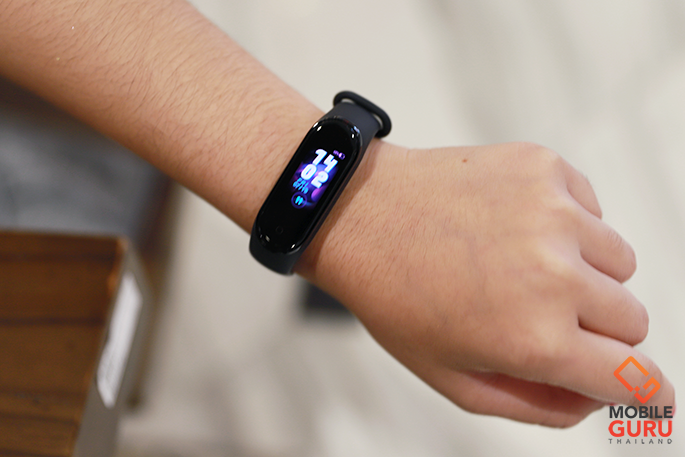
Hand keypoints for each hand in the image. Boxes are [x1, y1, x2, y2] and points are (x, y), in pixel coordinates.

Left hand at [300, 141, 674, 426]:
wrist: (361, 213)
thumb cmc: (396, 294)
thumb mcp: (451, 376)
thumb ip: (532, 404)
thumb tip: (592, 400)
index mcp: (534, 339)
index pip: (633, 378)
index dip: (643, 389)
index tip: (644, 388)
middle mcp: (555, 276)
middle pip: (632, 320)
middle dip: (598, 329)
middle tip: (543, 315)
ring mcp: (554, 213)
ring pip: (620, 261)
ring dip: (585, 272)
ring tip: (521, 265)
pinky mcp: (546, 168)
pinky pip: (591, 209)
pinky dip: (566, 224)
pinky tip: (512, 225)